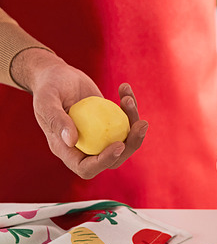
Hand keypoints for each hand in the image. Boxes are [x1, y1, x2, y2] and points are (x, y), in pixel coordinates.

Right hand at [11, 48, 147, 178]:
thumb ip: (56, 119)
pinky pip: (126, 123)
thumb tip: (71, 140)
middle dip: (132, 144)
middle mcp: (86, 149)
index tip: (118, 144)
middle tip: (142, 124)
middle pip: (115, 159)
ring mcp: (100, 138)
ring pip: (125, 141)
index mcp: (68, 151)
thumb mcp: (46, 100)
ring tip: (128, 99)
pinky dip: (129, 108)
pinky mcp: (110, 125)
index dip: (105, 161)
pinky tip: (125, 90)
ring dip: (133, 122)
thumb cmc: (47, 87)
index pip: (87, 168)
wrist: (56, 75)